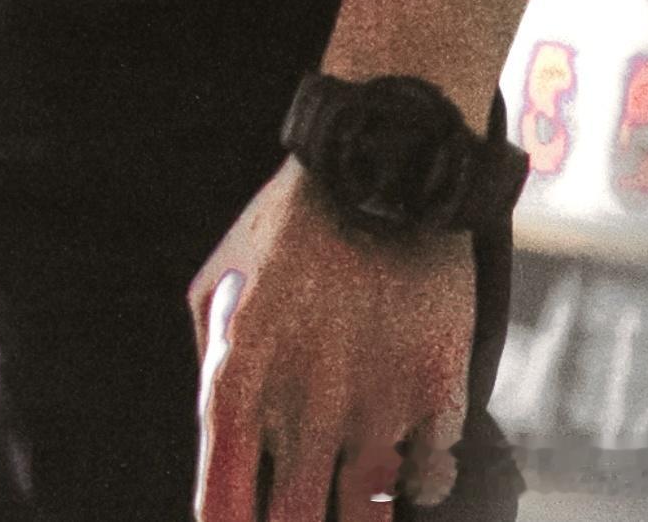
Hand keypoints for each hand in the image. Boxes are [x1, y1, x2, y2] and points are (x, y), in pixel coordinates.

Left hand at [189, 154, 472, 521]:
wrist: (379, 161)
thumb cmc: (288, 223)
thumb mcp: (218, 281)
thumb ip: (211, 362)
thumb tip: (221, 434)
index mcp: (239, 381)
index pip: (222, 508)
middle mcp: (304, 408)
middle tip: (300, 514)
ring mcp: (376, 406)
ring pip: (368, 518)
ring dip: (359, 520)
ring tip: (352, 504)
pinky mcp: (437, 392)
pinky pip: (431, 476)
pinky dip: (420, 478)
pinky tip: (408, 463)